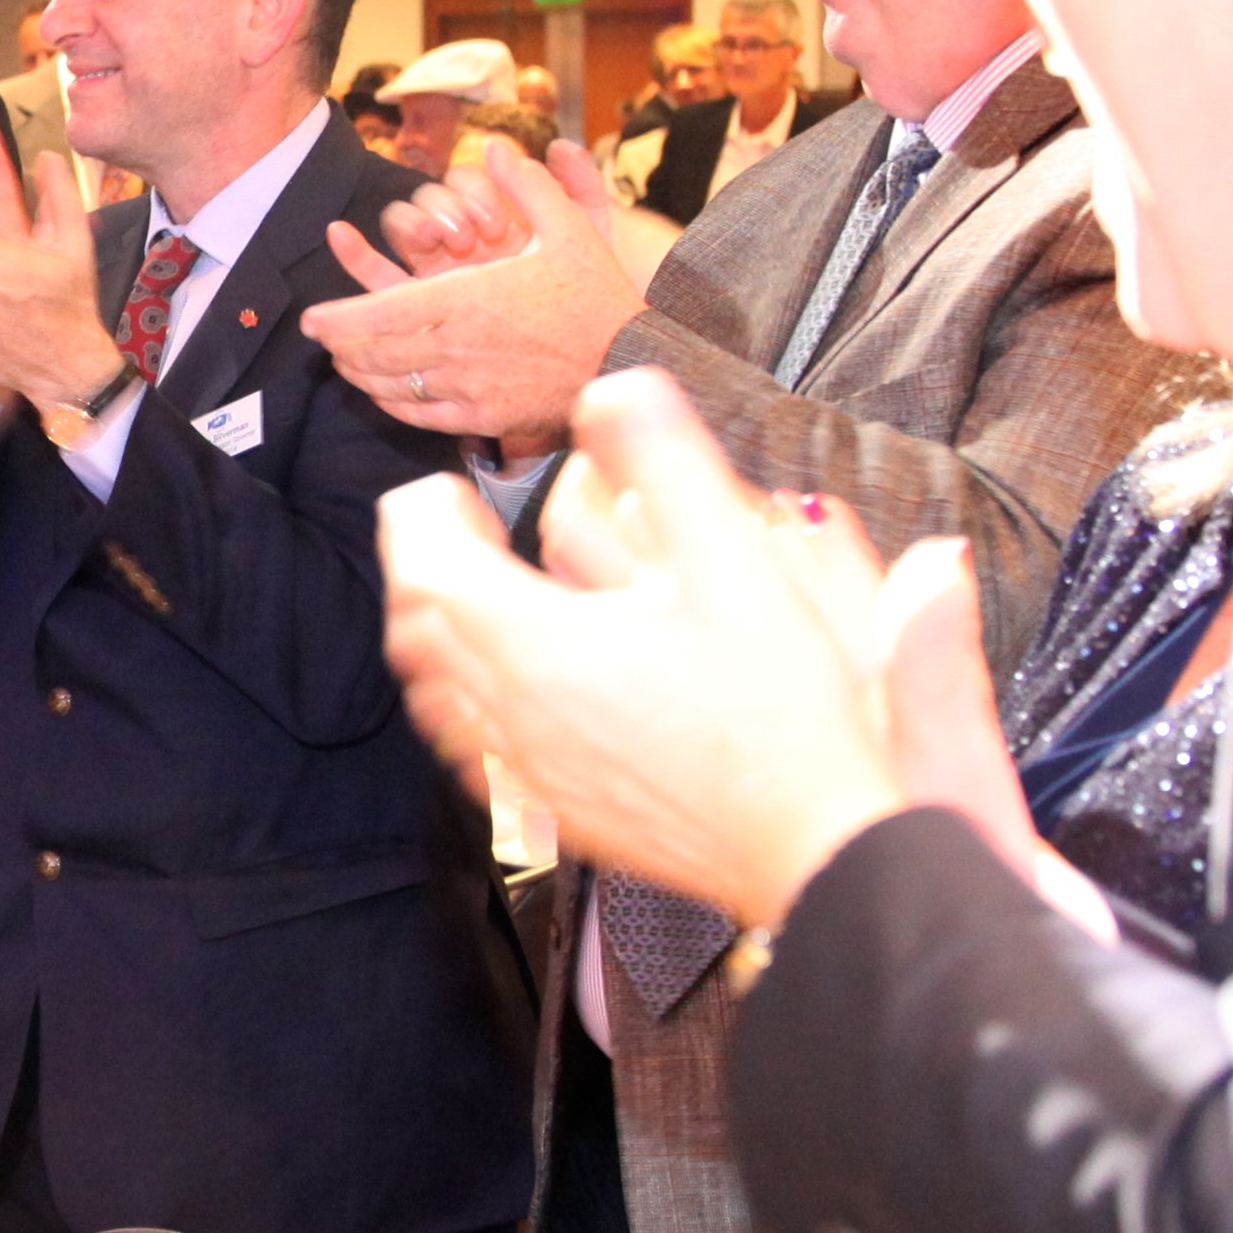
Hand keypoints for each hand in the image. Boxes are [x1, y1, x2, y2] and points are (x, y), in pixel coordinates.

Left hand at [313, 138, 649, 454]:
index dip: (339, 319)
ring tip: (346, 360)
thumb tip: (497, 144)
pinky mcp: (483, 419)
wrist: (633, 365)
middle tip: (322, 338)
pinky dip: (393, 403)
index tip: (312, 319)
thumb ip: (529, 185)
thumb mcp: (571, 229)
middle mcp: (458, 347)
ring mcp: (468, 388)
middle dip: (340, 346)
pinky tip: (385, 392)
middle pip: (375, 353)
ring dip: (361, 374)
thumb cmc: (599, 297)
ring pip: (392, 386)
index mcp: (468, 300)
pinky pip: (420, 415)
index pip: (382, 313)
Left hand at [378, 368, 911, 931]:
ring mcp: (528, 773)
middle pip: (418, 627)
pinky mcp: (557, 813)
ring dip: (443, 633)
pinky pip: (476, 749)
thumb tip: (615, 388)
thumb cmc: (780, 714)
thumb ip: (667, 462)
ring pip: (439, 694)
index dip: (420, 514)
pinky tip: (520, 688)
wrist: (814, 845)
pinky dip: (472, 701)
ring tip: (484, 597)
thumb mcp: (736, 562)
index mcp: (534, 646)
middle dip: (425, 565)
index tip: (449, 487)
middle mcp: (510, 715)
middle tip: (462, 527)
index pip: (423, 565)